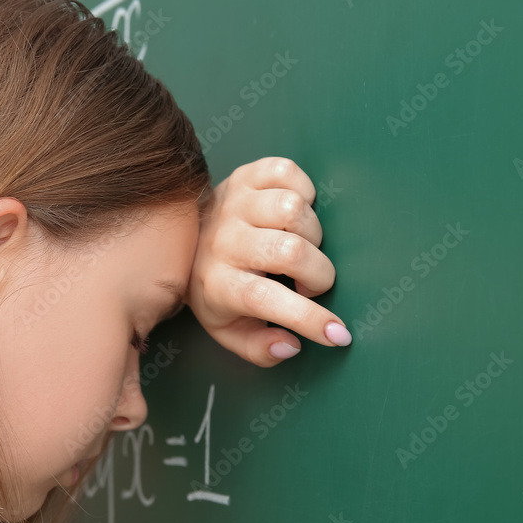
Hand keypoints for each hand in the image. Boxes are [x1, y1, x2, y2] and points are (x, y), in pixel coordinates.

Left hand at [184, 157, 351, 366]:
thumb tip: (292, 345)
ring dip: (312, 233)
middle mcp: (224, 241)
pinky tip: (294, 215)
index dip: (308, 319)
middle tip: (309, 284)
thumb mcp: (229, 330)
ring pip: (293, 209)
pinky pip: (289, 173)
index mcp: (219, 284)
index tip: (338, 334)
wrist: (184, 240)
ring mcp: (234, 203)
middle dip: (318, 274)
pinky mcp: (245, 175)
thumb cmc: (217, 288)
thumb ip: (260, 349)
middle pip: (290, 251)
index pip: (266, 301)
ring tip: (301, 247)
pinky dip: (304, 191)